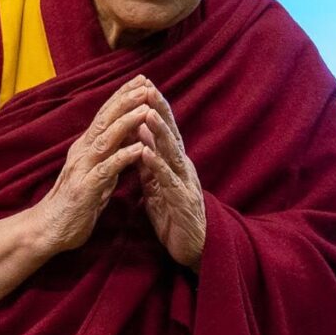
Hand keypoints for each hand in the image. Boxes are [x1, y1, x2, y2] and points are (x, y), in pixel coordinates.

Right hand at [33, 77, 159, 256]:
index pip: (106, 115)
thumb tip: (129, 142)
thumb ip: (109, 157)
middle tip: (146, 83)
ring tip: (146, 108)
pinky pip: (107, 168)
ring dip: (127, 122)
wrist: (48, 230)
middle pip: (106, 119)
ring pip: (107, 139)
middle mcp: (82, 152)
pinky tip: (140, 148)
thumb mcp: (96, 174)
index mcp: (85, 147)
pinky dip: (123, 156)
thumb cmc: (74, 204)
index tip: (142, 80)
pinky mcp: (86, 188)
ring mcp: (83, 168)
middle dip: (126, 100)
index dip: (123, 96)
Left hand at [132, 83, 206, 269]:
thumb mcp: (158, 184)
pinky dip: (157, 166)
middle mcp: (182, 168)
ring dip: (159, 133)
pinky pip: (168, 181)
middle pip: (171, 134)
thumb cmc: (173, 216)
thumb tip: (141, 135)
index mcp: (174, 163)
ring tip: (147, 113)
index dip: (156, 108)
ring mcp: (185, 183)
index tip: (144, 85)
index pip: (165, 130)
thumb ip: (151, 161)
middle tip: (148, 87)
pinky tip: (146, 153)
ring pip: (172, 153)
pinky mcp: (183, 202)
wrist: (194, 248)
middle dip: (159, 110)